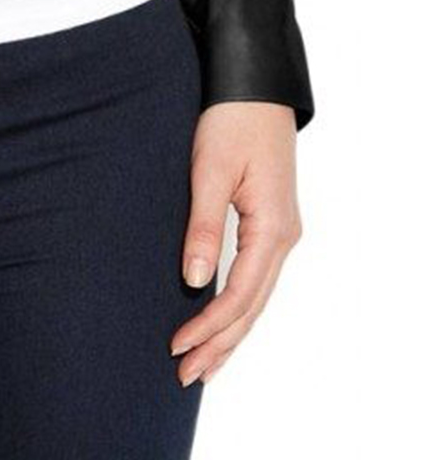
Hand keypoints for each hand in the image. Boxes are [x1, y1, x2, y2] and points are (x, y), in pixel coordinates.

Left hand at [171, 101, 300, 386]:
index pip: (240, 295)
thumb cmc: (231, 119)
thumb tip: (193, 281)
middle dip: (220, 344)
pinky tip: (219, 322)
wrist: (253, 83)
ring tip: (201, 366)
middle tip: (185, 376)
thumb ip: (203, 226)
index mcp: (273, 228)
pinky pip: (254, 277)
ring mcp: (280, 231)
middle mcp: (283, 236)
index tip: (176, 347)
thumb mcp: (210, 170)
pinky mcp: (268, 222)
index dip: (208, 326)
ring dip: (229, 332)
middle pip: (253, 306)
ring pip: (256, 296)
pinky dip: (236, 306)